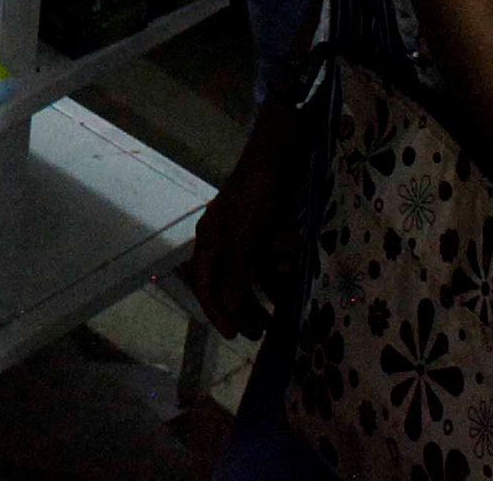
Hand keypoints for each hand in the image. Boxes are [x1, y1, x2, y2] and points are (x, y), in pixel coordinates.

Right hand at [186, 119, 307, 338]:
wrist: (278, 157)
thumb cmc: (256, 196)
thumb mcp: (245, 236)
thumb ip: (237, 273)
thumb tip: (231, 309)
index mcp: (210, 241)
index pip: (205, 284)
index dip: (215, 310)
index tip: (232, 334)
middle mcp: (223, 241)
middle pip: (227, 284)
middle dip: (241, 310)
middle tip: (260, 334)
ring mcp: (245, 236)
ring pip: (248, 277)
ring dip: (259, 299)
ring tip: (276, 322)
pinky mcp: (264, 232)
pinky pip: (266, 264)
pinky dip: (275, 280)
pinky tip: (287, 293)